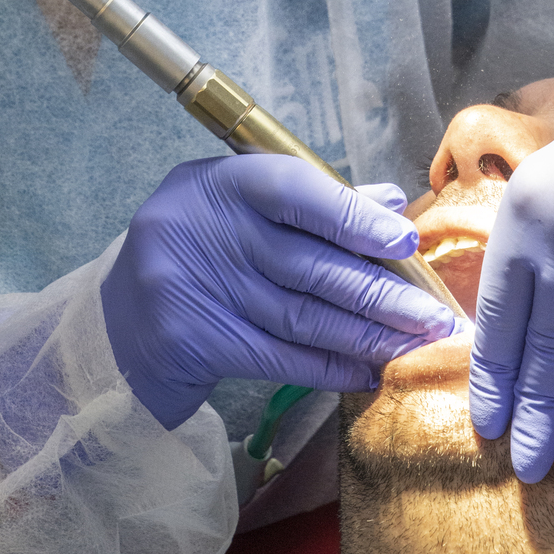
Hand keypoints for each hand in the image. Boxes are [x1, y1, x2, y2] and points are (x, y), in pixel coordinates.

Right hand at [100, 154, 456, 429]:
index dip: (352, 215)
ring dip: (367, 333)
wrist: (118, 324)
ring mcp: (189, 286)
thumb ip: (314, 203)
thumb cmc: (197, 253)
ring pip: (300, 314)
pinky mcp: (191, 341)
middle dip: (379, 290)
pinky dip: (330, 365)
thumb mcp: (242, 211)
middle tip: (435, 313)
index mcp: (215, 182)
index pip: (293, 189)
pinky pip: (278, 357)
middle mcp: (198, 228)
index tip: (405, 240)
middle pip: (306, 262)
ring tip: (417, 342)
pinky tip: (369, 371)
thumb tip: (391, 203)